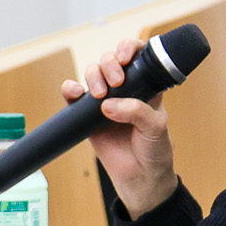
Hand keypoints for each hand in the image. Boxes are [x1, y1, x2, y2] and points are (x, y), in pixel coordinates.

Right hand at [67, 38, 176, 217]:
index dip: (129, 48)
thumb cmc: (154, 149)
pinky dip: (70, 89)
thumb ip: (136, 112)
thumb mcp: (155, 127)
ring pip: (92, 73)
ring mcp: (105, 100)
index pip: (137, 55)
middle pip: (110, 60)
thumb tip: (108, 104)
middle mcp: (125, 88)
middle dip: (110, 63)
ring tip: (99, 94)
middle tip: (116, 80)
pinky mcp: (86, 115)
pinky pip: (74, 96)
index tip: (126, 57)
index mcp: (146, 85)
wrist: (141, 177)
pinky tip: (74, 93)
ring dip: (93, 75)